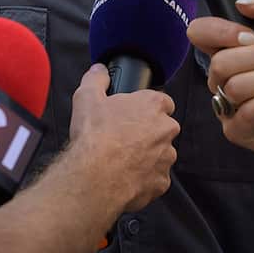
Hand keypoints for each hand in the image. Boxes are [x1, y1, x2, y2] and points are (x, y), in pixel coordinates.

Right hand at [67, 65, 179, 212]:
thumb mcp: (87, 97)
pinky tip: (126, 176)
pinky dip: (144, 177)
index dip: (148, 107)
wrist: (96, 176)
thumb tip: (98, 71)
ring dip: (148, 156)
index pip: (163, 101)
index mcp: (153, 105)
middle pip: (163, 128)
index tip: (135, 114)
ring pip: (161, 154)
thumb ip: (96, 79)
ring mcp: (166, 156)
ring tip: (123, 159)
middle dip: (149, 132)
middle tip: (125, 138)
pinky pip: (156, 178)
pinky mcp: (162, 181)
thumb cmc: (95, 137)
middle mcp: (165, 129)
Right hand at [187, 0, 253, 156]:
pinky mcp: (238, 131)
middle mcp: (221, 76)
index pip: (199, 33)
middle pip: (220, 64)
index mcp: (227, 47)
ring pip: (234, 89)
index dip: (219, 32)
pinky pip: (245, 115)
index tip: (251, 35)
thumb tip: (243, 2)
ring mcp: (227, 105)